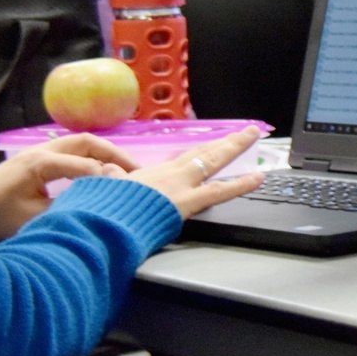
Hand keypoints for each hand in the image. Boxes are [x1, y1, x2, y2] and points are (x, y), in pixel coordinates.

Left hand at [0, 133, 139, 240]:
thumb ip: (69, 206)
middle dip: (115, 154)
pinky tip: (108, 173)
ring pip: (82, 144)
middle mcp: (42, 150)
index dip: (106, 176)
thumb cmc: (2, 216)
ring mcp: (42, 150)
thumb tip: (100, 202)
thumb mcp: (35, 218)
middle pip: (87, 142)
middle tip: (137, 171)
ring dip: (107, 154)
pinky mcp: (43, 157)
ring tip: (129, 170)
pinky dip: (95, 158)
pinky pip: (75, 151)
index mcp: (39, 163)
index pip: (84, 163)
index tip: (124, 191)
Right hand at [101, 125, 264, 219]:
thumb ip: (113, 180)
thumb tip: (110, 170)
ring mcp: (180, 187)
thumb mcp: (103, 190)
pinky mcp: (186, 203)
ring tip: (252, 136)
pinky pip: (219, 191)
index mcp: (152, 175)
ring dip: (234, 147)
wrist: (98, 224)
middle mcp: (169, 176)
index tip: (215, 146)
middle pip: (203, 153)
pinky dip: (241, 184)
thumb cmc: (98, 211)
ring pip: (213, 161)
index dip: (203, 151)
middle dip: (225, 142)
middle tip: (246, 131)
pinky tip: (258, 178)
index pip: (184, 160)